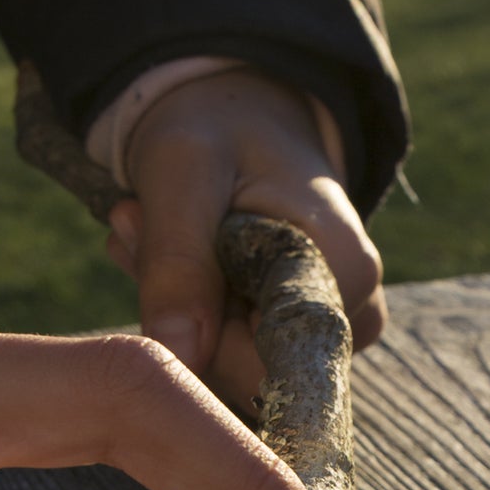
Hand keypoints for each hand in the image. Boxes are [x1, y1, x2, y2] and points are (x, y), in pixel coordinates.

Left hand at [103, 66, 384, 409]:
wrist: (242, 116)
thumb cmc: (219, 129)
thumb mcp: (183, 173)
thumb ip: (178, 264)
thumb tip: (178, 360)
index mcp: (345, 273)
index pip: (264, 365)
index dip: (193, 330)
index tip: (146, 241)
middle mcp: (354, 315)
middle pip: (245, 373)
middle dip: (177, 311)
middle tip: (135, 225)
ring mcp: (331, 333)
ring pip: (230, 368)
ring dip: (174, 308)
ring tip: (150, 229)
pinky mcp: (299, 338)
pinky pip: (230, 357)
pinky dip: (187, 314)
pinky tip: (172, 256)